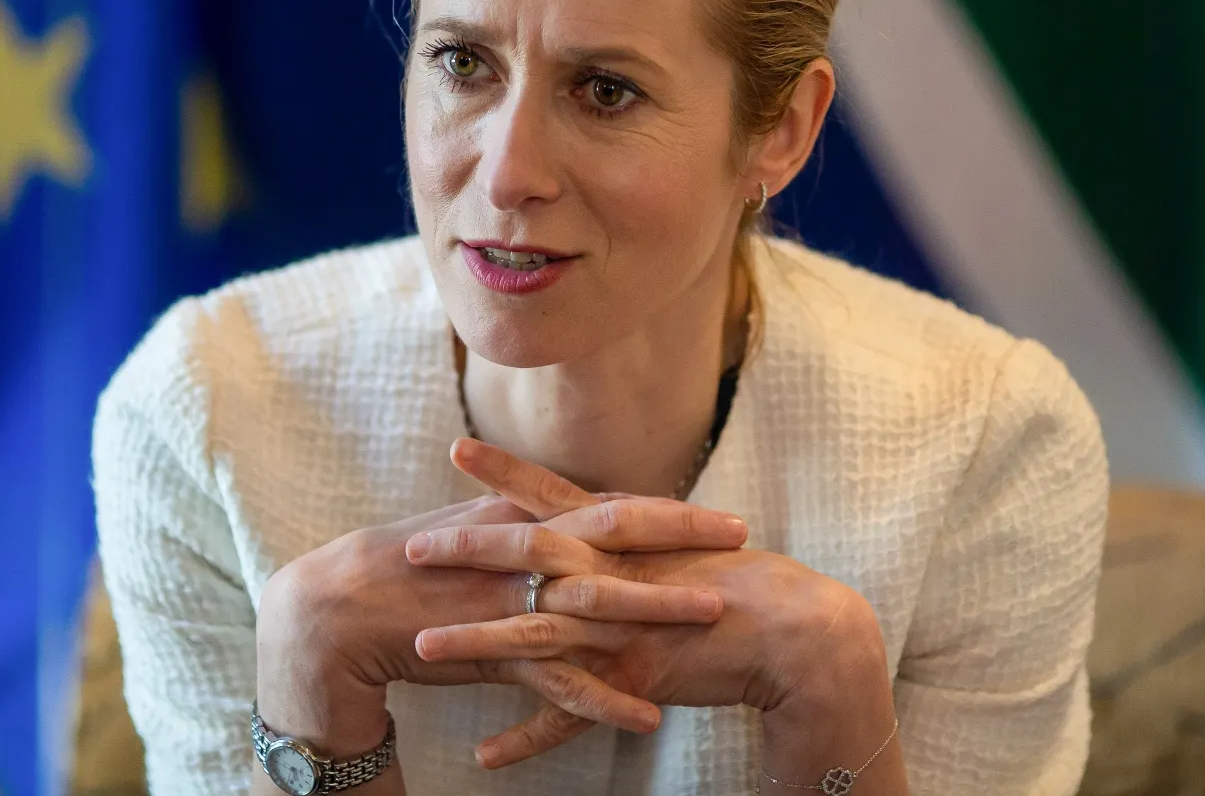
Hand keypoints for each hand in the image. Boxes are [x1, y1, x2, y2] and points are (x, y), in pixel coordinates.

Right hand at [254, 483, 743, 757]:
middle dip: (681, 533)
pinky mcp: (491, 650)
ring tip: (718, 615)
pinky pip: (556, 680)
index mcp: (517, 517)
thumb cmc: (405, 570)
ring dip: (659, 606)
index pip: (606, 506)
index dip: (666, 509)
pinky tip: (646, 719)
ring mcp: (508, 598)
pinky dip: (602, 699)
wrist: (335, 607)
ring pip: (597, 599)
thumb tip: (571, 523)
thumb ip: (522, 527)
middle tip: (742, 534)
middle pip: (615, 532)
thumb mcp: (471, 535)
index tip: (720, 513)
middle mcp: (519, 548)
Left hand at [407, 441, 893, 769]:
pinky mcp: (633, 679)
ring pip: (534, 635)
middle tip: (409, 547)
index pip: (552, 495)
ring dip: (474, 644)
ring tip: (419, 651)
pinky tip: (485, 757)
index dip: (504, 471)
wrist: (794, 630)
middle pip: (528, 556)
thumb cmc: (742, 580)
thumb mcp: (677, 544)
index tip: (456, 447)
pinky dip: (528, 738)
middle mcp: (614, 575)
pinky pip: (572, 715)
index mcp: (624, 538)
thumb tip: (599, 511)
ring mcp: (621, 628)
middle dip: (465, 551)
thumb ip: (632, 533)